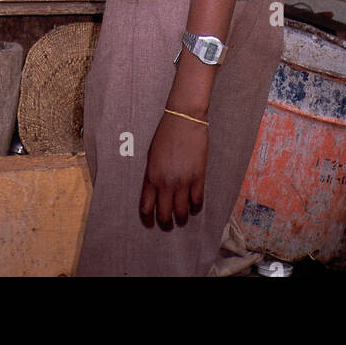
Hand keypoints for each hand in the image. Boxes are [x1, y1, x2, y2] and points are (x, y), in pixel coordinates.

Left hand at [139, 112, 206, 227]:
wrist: (184, 120)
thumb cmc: (166, 134)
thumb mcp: (152, 156)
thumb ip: (153, 175)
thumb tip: (155, 192)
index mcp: (151, 176)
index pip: (146, 207)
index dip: (148, 219)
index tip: (150, 224)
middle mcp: (165, 183)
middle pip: (164, 214)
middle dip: (165, 223)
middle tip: (168, 225)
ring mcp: (183, 181)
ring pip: (181, 212)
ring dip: (182, 218)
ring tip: (182, 218)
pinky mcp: (198, 177)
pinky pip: (197, 201)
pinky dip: (196, 207)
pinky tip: (194, 207)